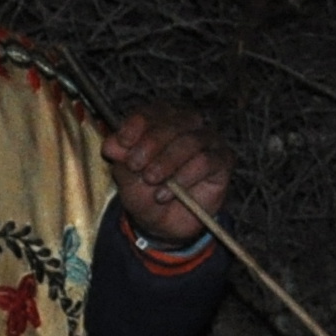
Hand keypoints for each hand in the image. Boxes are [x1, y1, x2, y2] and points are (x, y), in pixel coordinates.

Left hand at [101, 103, 229, 248]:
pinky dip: (183, 177)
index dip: (137, 123)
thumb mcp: (126, 178)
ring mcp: (208, 140)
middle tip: (135, 165)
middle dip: (150, 144)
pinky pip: (205, 161)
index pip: (152, 111)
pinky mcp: (222, 160)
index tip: (123, 141)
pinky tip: (165, 194)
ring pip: (190, 141)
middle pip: (173, 123)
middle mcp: (187, 125)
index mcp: (161, 121)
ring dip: (166, 162)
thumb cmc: (144, 193)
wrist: (162, 225)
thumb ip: (121, 159)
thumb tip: (112, 144)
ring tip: (151, 180)